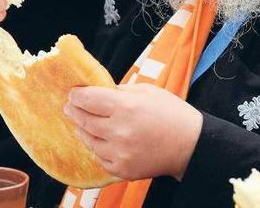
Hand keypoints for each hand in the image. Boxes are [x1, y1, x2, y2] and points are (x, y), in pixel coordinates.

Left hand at [64, 84, 202, 180]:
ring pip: (88, 140)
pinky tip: (101, 140)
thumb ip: (120, 90)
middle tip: (69, 107)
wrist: (190, 145)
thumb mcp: (147, 91)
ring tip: (83, 123)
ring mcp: (120, 153)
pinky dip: (98, 148)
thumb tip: (97, 90)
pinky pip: (100, 157)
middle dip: (74, 111)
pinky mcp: (122, 169)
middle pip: (83, 120)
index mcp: (126, 106)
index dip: (76, 95)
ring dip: (83, 130)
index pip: (87, 99)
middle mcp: (120, 131)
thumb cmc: (171, 114)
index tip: (73, 93)